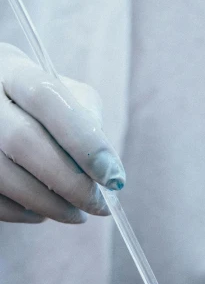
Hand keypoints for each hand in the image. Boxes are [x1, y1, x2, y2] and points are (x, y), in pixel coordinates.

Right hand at [0, 43, 124, 222]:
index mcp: (13, 70)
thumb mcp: (68, 94)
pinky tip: (42, 212)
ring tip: (75, 213)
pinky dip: (22, 212)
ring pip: (4, 175)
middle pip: (23, 140)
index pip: (48, 98)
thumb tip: (104, 167)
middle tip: (97, 205)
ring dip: (48, 204)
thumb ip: (88, 120)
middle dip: (70, 182)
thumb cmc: (42, 103)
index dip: (85, 142)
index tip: (114, 177)